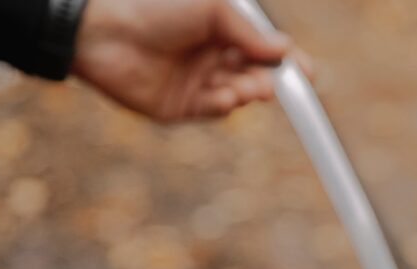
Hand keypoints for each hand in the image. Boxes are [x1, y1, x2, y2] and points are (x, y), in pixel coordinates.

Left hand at [72, 0, 310, 120]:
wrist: (107, 36)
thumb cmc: (156, 10)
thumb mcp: (212, 10)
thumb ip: (248, 33)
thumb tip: (283, 50)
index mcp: (221, 29)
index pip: (264, 48)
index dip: (288, 62)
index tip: (309, 75)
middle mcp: (212, 56)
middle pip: (256, 73)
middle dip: (269, 81)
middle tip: (273, 86)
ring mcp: (198, 82)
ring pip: (238, 93)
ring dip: (248, 92)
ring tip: (249, 89)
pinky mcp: (183, 107)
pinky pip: (215, 110)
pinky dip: (225, 105)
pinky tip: (225, 97)